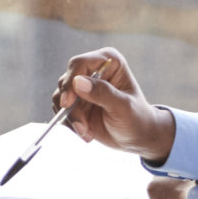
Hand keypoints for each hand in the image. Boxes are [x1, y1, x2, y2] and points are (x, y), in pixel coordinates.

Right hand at [52, 48, 176, 163]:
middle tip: (81, 126)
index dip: (71, 82)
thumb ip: (102, 93)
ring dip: (70, 118)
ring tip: (86, 132)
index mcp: (108, 61)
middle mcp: (93, 70)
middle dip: (70, 106)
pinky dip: (69, 123)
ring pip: (60, 97)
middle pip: (66, 81)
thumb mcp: (123, 107)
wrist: (137, 137)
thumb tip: (78, 82)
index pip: (80, 64)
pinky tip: (86, 133)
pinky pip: (61, 110)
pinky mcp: (76, 102)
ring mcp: (82, 86)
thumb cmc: (136, 118)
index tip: (68, 103)